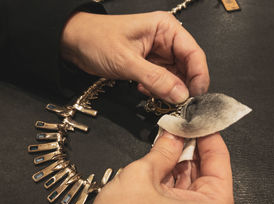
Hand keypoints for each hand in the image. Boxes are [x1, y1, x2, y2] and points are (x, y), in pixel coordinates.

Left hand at [61, 11, 209, 102]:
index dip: (199, 76)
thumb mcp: (127, 61)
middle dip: (184, 86)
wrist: (74, 43)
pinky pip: (162, 82)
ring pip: (175, 77)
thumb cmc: (97, 40)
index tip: (197, 96)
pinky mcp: (149, 65)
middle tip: (180, 105)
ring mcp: (157, 54)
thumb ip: (155, 79)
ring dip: (169, 91)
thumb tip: (181, 95)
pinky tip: (144, 91)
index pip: (193, 53)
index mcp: (165, 29)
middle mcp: (165, 40)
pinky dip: (157, 90)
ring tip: (158, 98)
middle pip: (187, 67)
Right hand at [64, 132, 234, 203]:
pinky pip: (178, 197)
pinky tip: (159, 161)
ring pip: (190, 184)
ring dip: (177, 162)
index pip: (220, 160)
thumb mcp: (143, 176)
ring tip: (166, 139)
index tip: (197, 117)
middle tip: (177, 125)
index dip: (207, 134)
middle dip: (190, 147)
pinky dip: (169, 178)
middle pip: (205, 172)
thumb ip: (163, 151)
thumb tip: (172, 134)